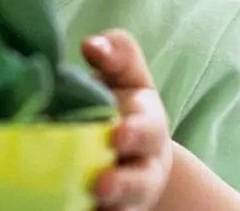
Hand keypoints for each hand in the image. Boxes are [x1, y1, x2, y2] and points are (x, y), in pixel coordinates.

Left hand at [82, 29, 173, 210]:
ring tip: (92, 205)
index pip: (147, 125)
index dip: (136, 130)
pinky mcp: (112, 210)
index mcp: (147, 124)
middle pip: (140, 178)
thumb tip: (92, 45)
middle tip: (102, 184)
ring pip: (125, 206)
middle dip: (124, 182)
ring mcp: (127, 195)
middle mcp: (142, 164)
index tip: (118, 133)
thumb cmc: (117, 104)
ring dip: (110, 206)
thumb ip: (116, 54)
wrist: (125, 155)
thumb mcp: (122, 76)